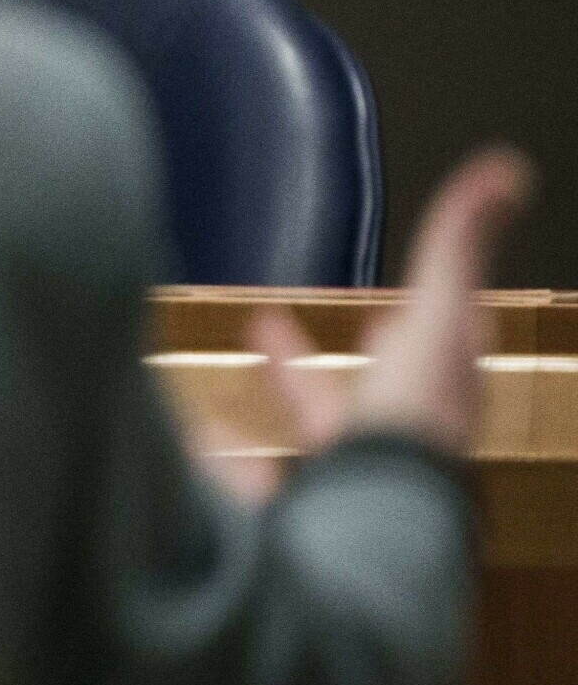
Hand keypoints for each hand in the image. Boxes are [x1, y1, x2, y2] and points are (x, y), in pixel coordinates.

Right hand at [191, 147, 531, 502]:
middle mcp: (392, 443)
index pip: (430, 353)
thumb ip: (458, 245)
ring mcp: (339, 484)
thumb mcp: (442, 311)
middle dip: (307, 366)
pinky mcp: (287, 514)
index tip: (385, 310)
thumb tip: (506, 169)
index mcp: (432, 397)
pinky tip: (178, 435)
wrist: (375, 511)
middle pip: (350, 399)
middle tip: (266, 328)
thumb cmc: (416, 416)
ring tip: (215, 389)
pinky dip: (208, 455)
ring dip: (261, 412)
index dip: (412, 326)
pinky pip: (237, 482)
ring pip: (299, 441)